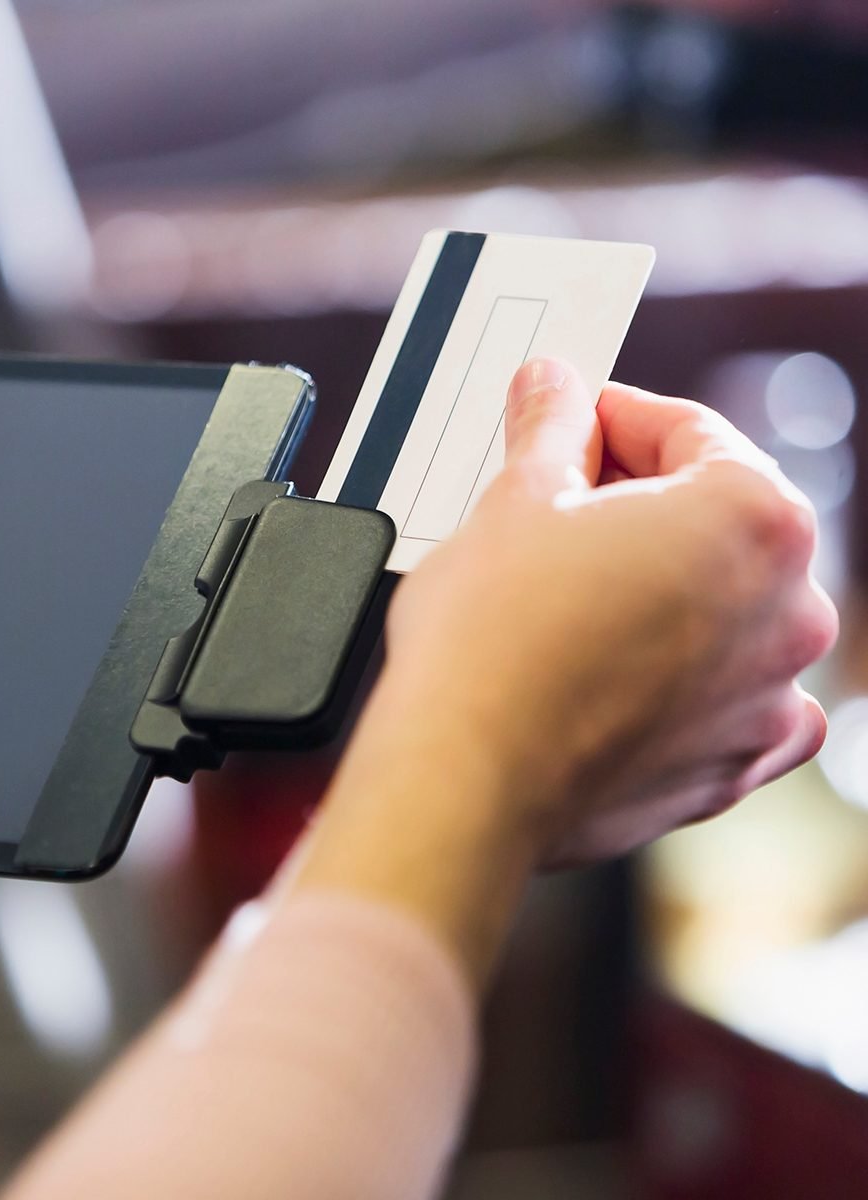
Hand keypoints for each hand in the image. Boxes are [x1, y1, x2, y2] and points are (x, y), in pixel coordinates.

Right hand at [295, 358, 835, 981]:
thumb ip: (552, 427)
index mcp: (753, 520)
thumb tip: (552, 389)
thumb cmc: (491, 644)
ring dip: (660, 586)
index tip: (573, 421)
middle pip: (715, 519)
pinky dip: (681, 675)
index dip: (616, 416)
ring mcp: (765, 699)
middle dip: (639, 499)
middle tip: (558, 498)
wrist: (464, 776)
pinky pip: (724, 698)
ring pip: (721, 609)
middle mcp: (786, 611)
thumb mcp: (514, 500)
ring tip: (571, 587)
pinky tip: (613, 664)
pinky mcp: (729, 767)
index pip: (691, 431)